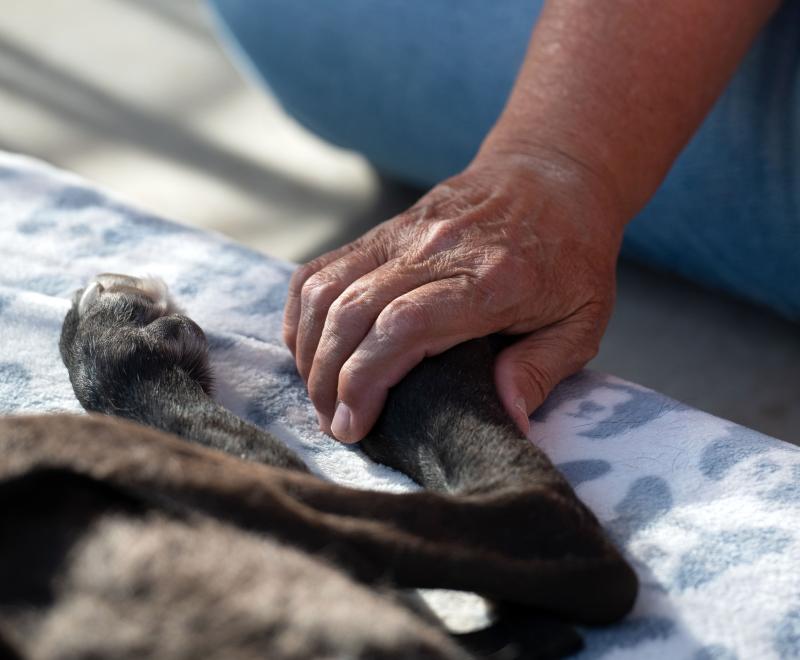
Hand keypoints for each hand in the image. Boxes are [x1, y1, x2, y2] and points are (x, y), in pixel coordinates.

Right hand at [283, 150, 624, 441]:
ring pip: (327, 289)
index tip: (354, 424)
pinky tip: (309, 346)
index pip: (402, 326)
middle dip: (327, 379)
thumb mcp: (582, 320)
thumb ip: (542, 370)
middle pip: (352, 312)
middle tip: (335, 424)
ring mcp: (402, 235)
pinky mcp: (384, 231)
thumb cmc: (570, 255)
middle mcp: (435, 252)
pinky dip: (303, 310)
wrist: (550, 176)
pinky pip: (323, 267)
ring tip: (320, 395)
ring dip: (309, 349)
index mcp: (489, 281)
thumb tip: (507, 420)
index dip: (364, 379)